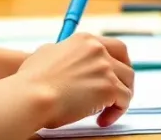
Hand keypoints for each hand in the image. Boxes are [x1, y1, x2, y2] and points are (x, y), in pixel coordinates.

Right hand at [14, 33, 133, 128]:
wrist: (33, 95)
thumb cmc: (32, 80)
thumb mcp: (47, 54)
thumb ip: (64, 54)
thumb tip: (67, 60)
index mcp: (84, 40)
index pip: (114, 47)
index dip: (117, 63)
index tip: (114, 75)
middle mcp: (98, 50)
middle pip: (126, 64)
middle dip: (125, 80)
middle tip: (118, 93)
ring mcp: (105, 68)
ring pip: (127, 84)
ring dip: (119, 99)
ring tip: (105, 112)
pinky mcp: (109, 88)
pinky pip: (124, 101)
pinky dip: (116, 113)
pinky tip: (101, 120)